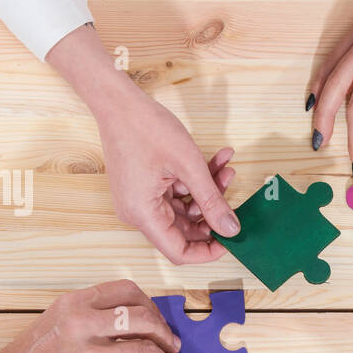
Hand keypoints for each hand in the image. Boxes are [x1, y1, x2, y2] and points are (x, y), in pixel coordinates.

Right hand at [0, 280, 182, 352]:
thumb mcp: (53, 330)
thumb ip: (89, 325)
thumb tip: (133, 334)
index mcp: (72, 306)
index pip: (127, 290)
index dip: (150, 305)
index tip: (157, 319)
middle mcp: (81, 326)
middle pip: (144, 318)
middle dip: (165, 333)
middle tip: (171, 345)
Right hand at [96, 91, 237, 262]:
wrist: (118, 100)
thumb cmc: (145, 127)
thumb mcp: (188, 165)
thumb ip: (212, 201)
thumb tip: (231, 230)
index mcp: (143, 214)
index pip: (179, 252)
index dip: (208, 252)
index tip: (231, 239)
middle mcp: (138, 212)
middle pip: (184, 231)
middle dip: (212, 212)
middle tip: (233, 194)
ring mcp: (141, 200)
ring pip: (185, 209)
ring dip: (208, 191)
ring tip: (226, 168)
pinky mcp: (146, 187)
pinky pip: (177, 194)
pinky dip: (196, 181)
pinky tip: (216, 161)